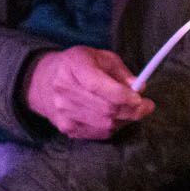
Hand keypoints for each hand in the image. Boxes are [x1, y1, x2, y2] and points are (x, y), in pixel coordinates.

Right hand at [23, 47, 152, 139]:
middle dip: (132, 110)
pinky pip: (99, 133)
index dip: (122, 95)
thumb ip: (120, 71)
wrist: (43, 82)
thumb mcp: (99, 57)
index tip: (140, 97)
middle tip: (146, 106)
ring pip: (105, 124)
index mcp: (73, 66)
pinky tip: (115, 117)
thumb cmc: (77, 66)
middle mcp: (64, 90)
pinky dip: (113, 127)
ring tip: (130, 110)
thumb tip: (139, 86)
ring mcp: (64, 112)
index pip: (97, 85)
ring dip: (124, 119)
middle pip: (105, 109)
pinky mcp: (67, 128)